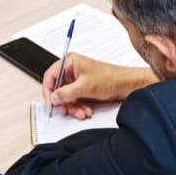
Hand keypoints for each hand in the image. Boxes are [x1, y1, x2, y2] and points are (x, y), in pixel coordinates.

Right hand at [41, 53, 155, 119]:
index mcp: (70, 62)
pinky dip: (78, 108)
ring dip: (73, 107)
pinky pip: (74, 100)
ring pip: (66, 97)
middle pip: (58, 89)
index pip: (51, 76)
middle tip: (66, 110)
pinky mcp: (83, 89)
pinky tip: (86, 111)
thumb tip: (53, 98)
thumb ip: (66, 93)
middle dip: (63, 102)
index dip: (48, 91)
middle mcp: (72, 70)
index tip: (51, 103)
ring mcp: (77, 80)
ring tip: (82, 112)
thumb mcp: (85, 87)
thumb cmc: (110, 78)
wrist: (126, 85)